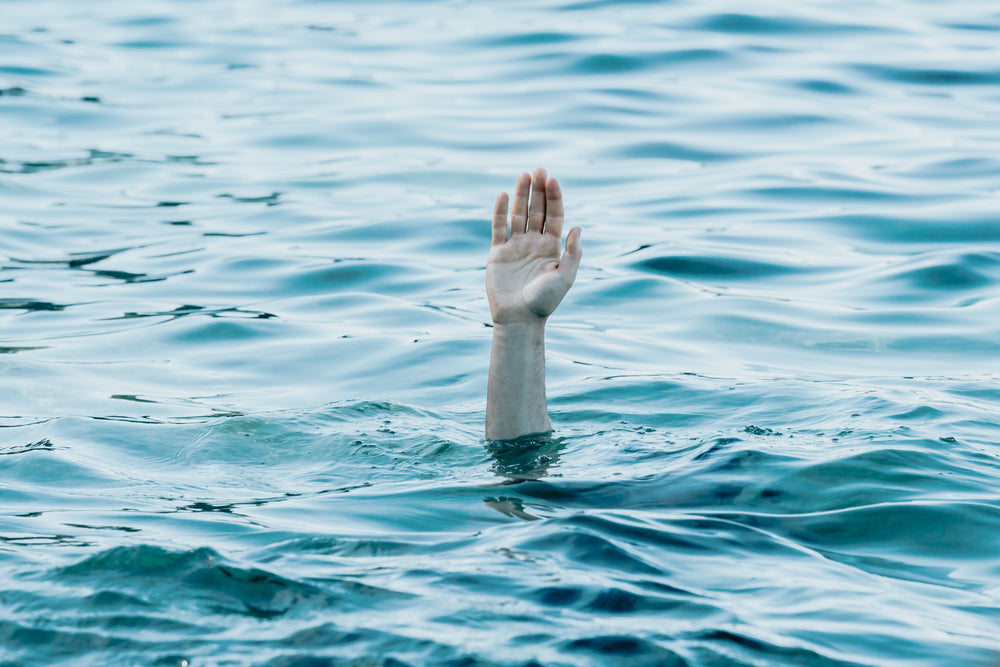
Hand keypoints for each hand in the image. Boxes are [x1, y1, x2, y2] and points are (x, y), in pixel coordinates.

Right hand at [487, 168, 581, 325]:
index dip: (554, 197)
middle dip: (538, 190)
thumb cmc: (545, 301)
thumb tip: (578, 226)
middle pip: (537, 210)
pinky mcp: (498, 252)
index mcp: (552, 247)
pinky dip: (500, 211)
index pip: (554, 216)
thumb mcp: (565, 277)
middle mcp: (534, 243)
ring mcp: (515, 246)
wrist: (519, 318)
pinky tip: (503, 195)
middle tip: (539, 169)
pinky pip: (499, 227)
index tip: (553, 180)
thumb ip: (573, 253)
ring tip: (523, 175)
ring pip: (518, 214)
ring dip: (520, 195)